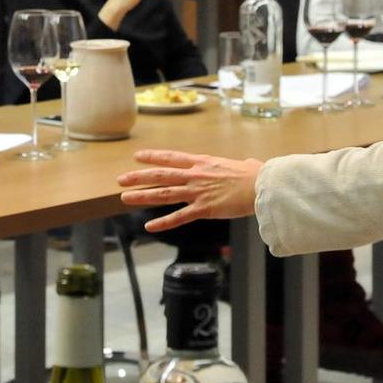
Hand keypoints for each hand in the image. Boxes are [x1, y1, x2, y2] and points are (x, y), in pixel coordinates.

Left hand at [116, 149, 262, 232]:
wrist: (262, 186)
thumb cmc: (256, 174)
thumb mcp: (242, 164)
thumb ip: (238, 165)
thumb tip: (248, 163)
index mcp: (203, 162)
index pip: (172, 157)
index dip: (153, 156)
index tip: (137, 156)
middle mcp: (196, 175)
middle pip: (161, 175)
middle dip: (139, 177)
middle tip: (121, 179)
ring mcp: (198, 192)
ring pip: (164, 193)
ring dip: (143, 196)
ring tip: (125, 198)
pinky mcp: (204, 209)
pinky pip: (179, 217)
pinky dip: (163, 222)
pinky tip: (149, 226)